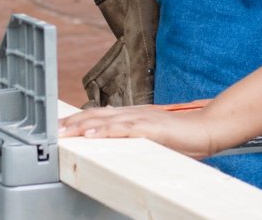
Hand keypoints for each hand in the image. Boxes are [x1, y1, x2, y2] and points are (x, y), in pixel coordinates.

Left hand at [58, 104, 219, 159]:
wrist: (209, 128)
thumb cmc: (183, 137)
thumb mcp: (153, 138)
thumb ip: (136, 139)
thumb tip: (118, 147)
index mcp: (134, 115)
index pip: (100, 115)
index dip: (78, 120)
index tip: (60, 127)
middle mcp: (135, 113)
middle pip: (97, 114)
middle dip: (72, 123)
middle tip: (52, 130)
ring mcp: (143, 119)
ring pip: (106, 120)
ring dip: (82, 126)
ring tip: (64, 133)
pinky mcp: (152, 128)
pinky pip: (125, 129)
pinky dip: (106, 130)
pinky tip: (92, 133)